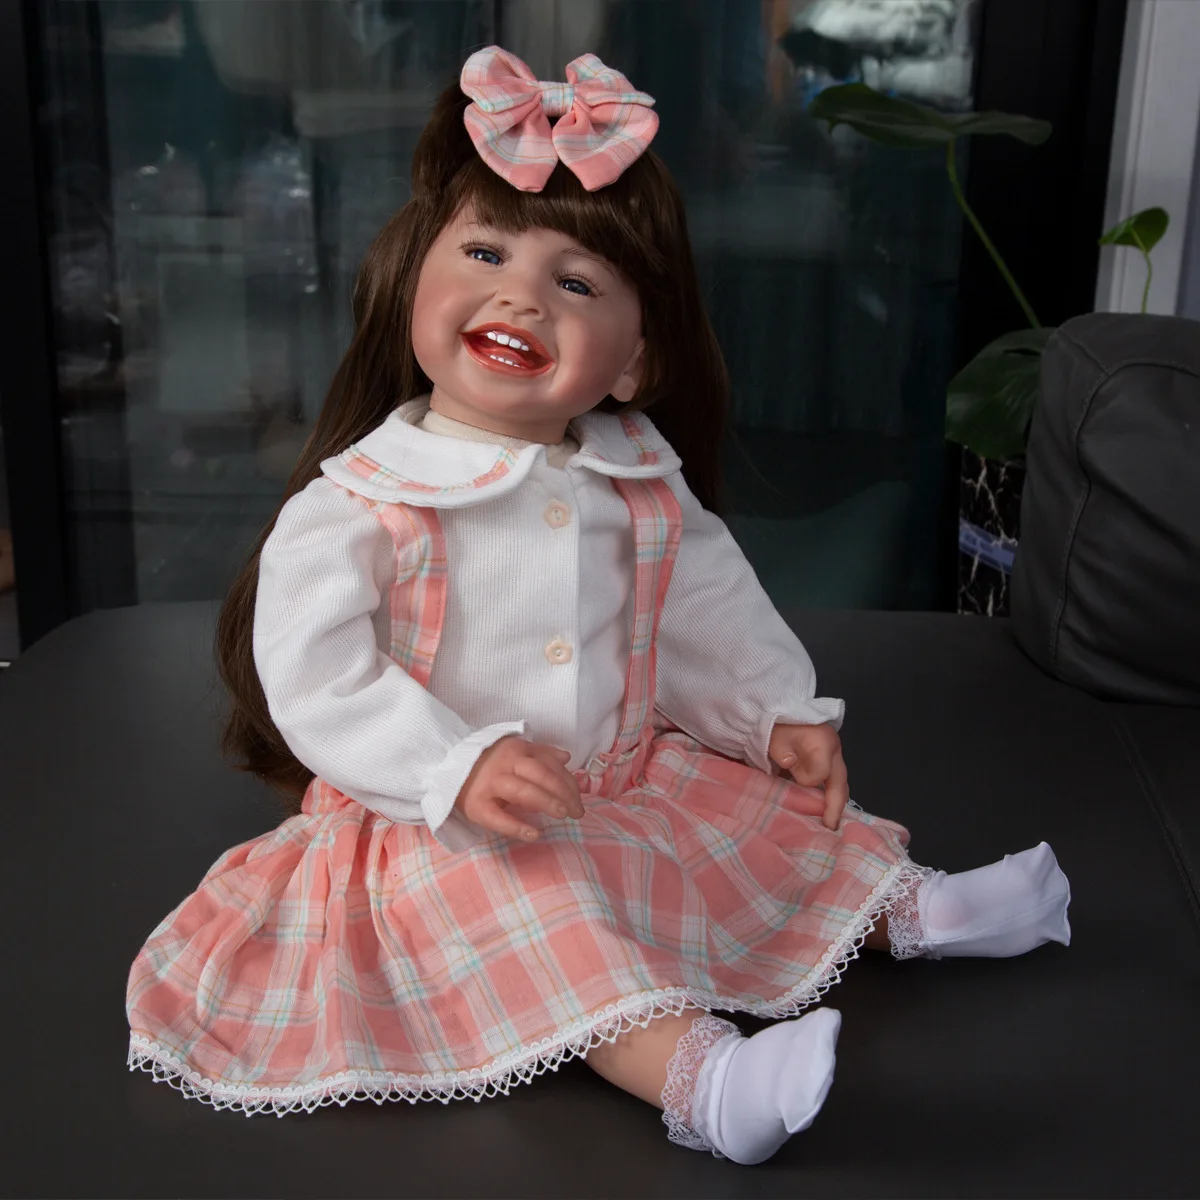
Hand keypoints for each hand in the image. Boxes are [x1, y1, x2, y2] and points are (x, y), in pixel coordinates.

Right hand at [455, 735, 583, 842]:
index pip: (550, 765)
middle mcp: (504, 765)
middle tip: (577, 812)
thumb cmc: (488, 763)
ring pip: (523, 791)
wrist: (448, 768)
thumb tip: (566, 757)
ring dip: (547, 802)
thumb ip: (541, 753)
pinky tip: (534, 834)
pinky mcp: (476, 806)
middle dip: (563, 793)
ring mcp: (490, 785)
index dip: (569, 782)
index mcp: (517, 750)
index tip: (579, 799)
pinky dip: (517, 827)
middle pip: (541, 775)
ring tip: (563, 815)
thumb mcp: (514, 752)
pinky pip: (498, 818)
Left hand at [768, 722, 848, 831]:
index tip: (791, 780)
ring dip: (832, 802)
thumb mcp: (776, 735)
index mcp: (822, 743)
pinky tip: (818, 810)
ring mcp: (832, 756)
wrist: (778, 707)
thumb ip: (781, 751)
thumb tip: (789, 763)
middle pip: (840, 783)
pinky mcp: (826, 761)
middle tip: (829, 828)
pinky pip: (830, 782)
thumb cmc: (776, 723)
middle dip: (835, 806)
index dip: (807, 780)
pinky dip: (826, 796)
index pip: (821, 773)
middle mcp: (833, 751)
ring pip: (837, 784)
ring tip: (825, 824)